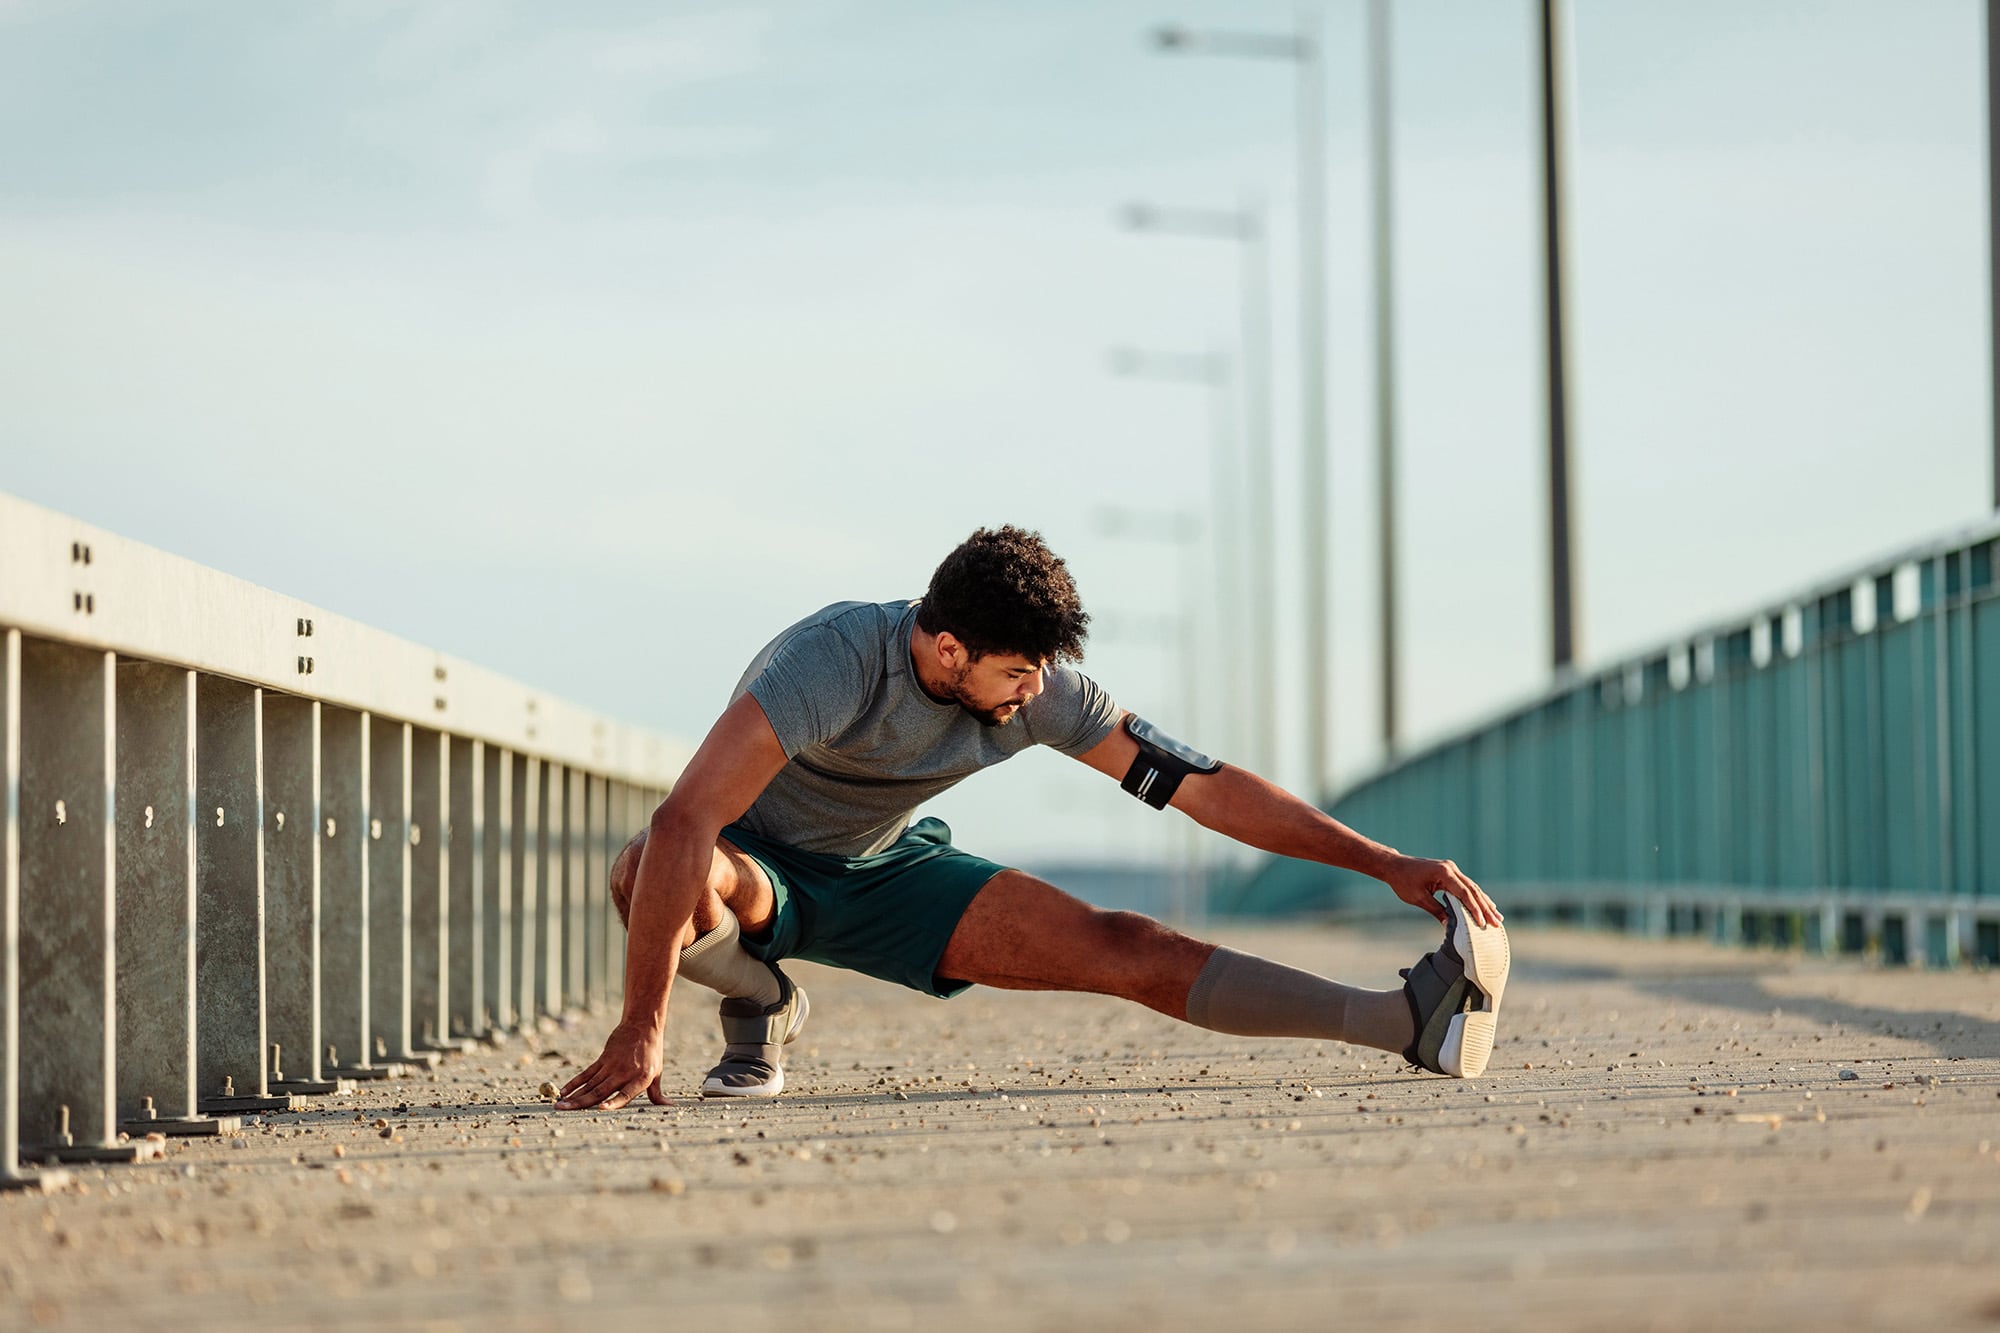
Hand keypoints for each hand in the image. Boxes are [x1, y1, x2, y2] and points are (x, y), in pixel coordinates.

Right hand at [555, 1020, 667, 1110]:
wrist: (642, 1026)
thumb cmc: (652, 1053)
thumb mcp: (657, 1073)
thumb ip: (657, 1094)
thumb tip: (671, 1106)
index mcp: (640, 1079)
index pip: (625, 1094)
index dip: (613, 1102)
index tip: (600, 1109)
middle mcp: (624, 1073)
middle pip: (600, 1091)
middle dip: (580, 1103)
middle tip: (562, 1111)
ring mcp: (612, 1065)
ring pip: (590, 1084)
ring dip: (573, 1096)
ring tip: (559, 1105)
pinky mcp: (603, 1059)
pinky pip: (587, 1073)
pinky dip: (575, 1082)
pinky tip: (564, 1091)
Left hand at [1383, 854, 1503, 929]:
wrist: (1394, 865)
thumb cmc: (1403, 881)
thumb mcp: (1418, 898)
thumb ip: (1436, 910)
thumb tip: (1449, 926)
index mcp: (1444, 873)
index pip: (1464, 893)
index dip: (1474, 909)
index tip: (1483, 922)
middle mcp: (1451, 868)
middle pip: (1473, 890)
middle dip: (1485, 907)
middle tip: (1498, 922)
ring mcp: (1451, 869)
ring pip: (1472, 887)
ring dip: (1484, 902)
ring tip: (1497, 916)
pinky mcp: (1449, 872)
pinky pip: (1466, 886)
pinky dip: (1475, 896)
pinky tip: (1485, 905)